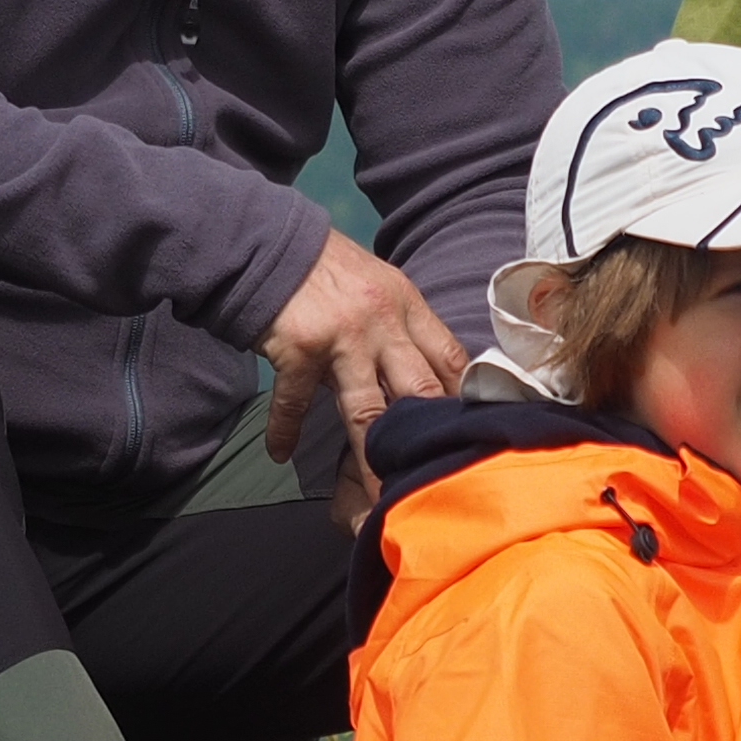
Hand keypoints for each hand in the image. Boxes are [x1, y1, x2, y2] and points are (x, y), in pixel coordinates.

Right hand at [263, 232, 461, 461]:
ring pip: (367, 411)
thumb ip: (405, 328)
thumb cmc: (327, 270)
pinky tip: (279, 452)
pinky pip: (294, 402)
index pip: (451, 357)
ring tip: (380, 497)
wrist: (269, 243)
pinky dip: (284, 430)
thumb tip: (433, 375)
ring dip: (374, 458)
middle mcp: (382, 323)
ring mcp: (341, 337)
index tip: (471, 433)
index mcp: (407, 306)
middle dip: (429, 439)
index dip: (465, 398)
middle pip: (418, 390)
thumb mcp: (380, 287)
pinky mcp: (299, 349)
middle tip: (439, 479)